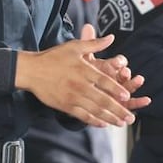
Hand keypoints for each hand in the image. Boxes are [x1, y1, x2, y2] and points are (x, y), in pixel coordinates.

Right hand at [16, 24, 149, 127]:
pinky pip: (82, 116)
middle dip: (118, 110)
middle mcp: (79, 85)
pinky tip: (103, 124)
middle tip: (130, 117)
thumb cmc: (53, 57)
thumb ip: (94, 43)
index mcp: (83, 70)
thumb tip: (112, 38)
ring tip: (121, 123)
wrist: (31, 71)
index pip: (104, 81)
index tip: (127, 96)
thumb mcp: (74, 46)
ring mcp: (72, 97)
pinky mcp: (65, 106)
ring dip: (110, 118)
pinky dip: (93, 121)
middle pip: (102, 100)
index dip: (116, 89)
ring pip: (94, 110)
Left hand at [78, 23, 148, 101]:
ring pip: (128, 87)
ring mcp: (120, 91)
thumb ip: (88, 44)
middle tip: (125, 71)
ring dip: (134, 83)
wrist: (82, 94)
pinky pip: (131, 103)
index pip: (117, 62)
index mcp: (109, 67)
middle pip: (123, 75)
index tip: (117, 62)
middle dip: (125, 73)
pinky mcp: (122, 104)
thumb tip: (87, 25)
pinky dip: (140, 102)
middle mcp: (116, 78)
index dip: (118, 62)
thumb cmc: (85, 75)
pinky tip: (147, 100)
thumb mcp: (84, 60)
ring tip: (139, 80)